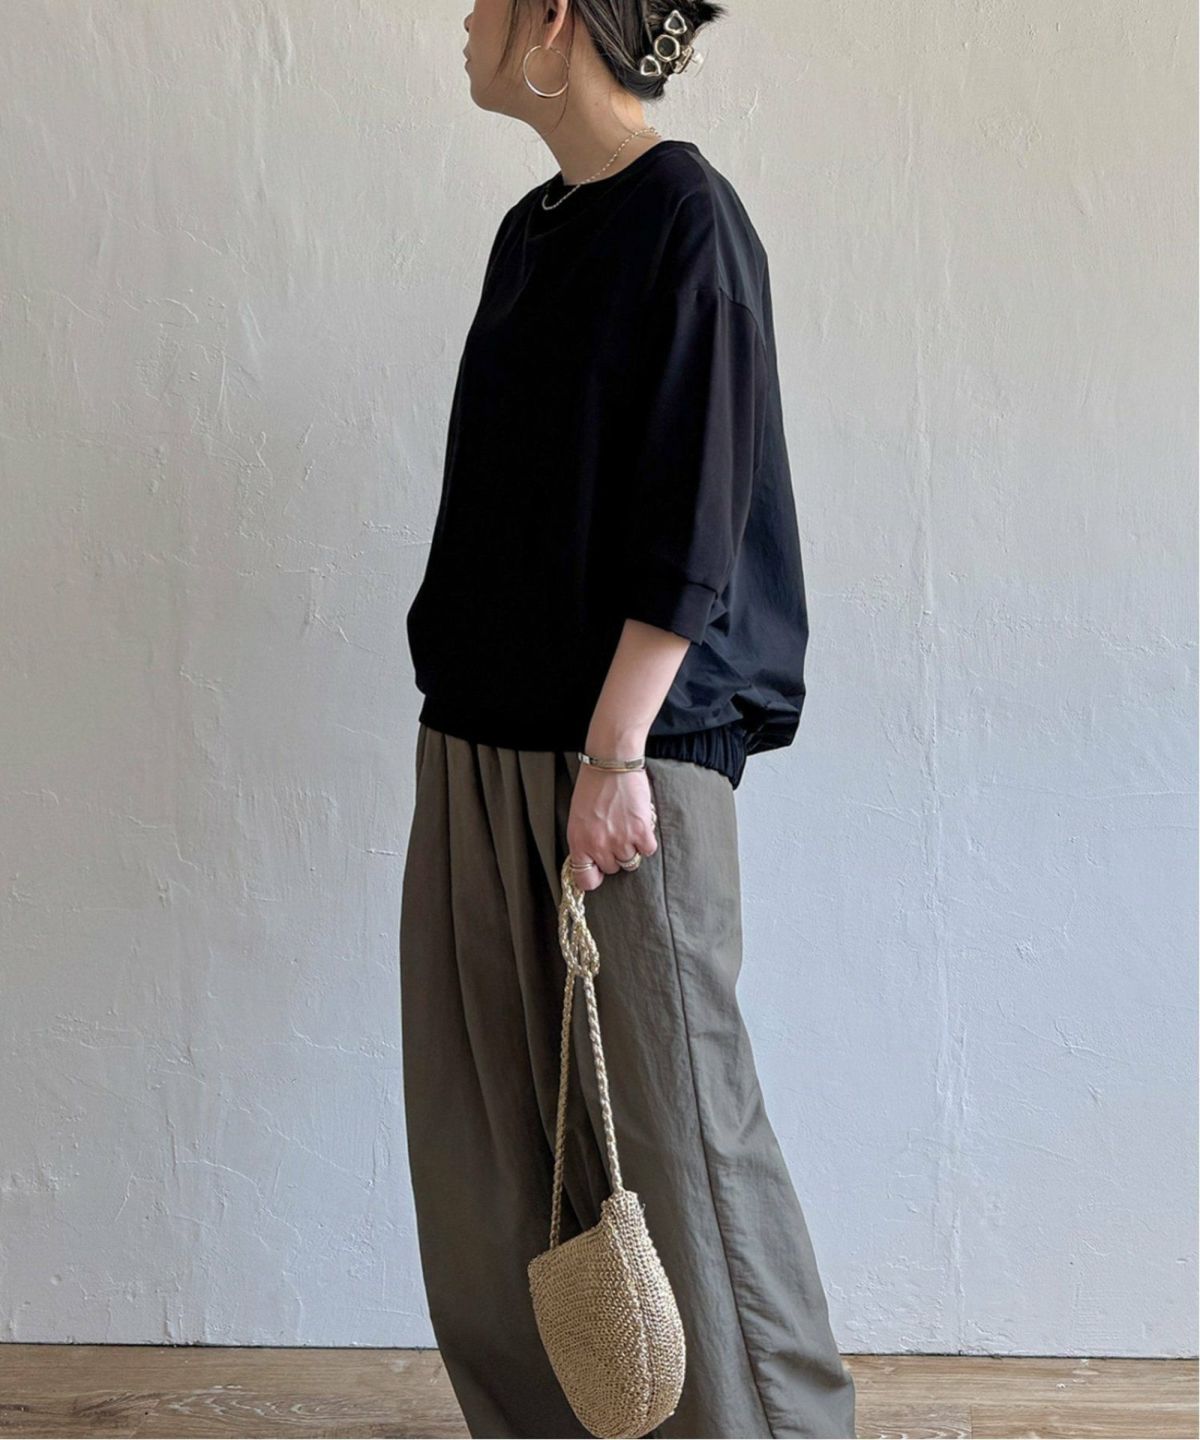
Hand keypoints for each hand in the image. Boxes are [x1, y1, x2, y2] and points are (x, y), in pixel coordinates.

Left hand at [566, 764, 657, 892]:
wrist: (611, 762)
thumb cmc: (593, 786)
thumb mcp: (578, 817)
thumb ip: (585, 841)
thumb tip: (594, 860)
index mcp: (579, 842)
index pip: (585, 879)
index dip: (594, 876)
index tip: (599, 871)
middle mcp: (598, 845)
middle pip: (613, 869)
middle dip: (615, 855)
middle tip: (616, 833)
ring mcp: (620, 840)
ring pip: (631, 861)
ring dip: (632, 846)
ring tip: (627, 825)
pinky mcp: (640, 831)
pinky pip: (648, 850)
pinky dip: (647, 839)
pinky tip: (639, 823)